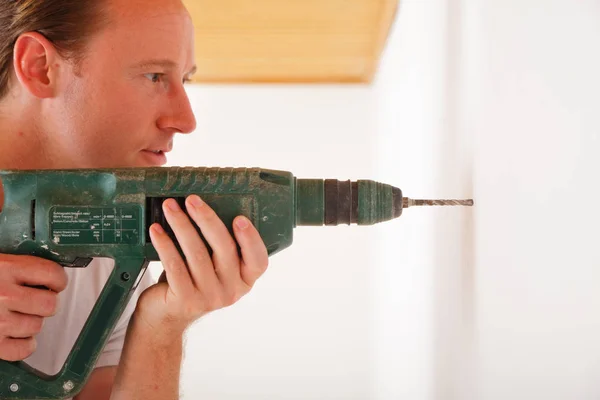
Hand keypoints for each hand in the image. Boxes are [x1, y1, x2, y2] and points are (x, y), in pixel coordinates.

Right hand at [0, 254, 67, 360]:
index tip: (53, 284)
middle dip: (45, 303)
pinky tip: (15, 336)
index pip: (52, 274)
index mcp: (5, 268)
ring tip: (15, 316)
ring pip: (36, 326)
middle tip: (34, 301)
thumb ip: (15, 267)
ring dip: (30, 323)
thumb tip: (44, 277)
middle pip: (50, 304)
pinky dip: (23, 345)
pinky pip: (23, 349)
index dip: (57, 280)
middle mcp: (3, 294)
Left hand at [136, 195, 268, 334]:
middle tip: (192, 200)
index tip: (239, 218)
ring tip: (170, 207)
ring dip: (182, 225)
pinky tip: (156, 230)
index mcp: (245, 280)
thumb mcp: (214, 267)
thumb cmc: (193, 280)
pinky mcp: (185, 300)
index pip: (258, 260)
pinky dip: (165, 244)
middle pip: (225, 249)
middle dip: (207, 219)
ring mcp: (209, 297)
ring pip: (197, 254)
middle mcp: (231, 290)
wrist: (166, 315)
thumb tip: (206, 206)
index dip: (251, 239)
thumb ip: (220, 246)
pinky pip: (175, 266)